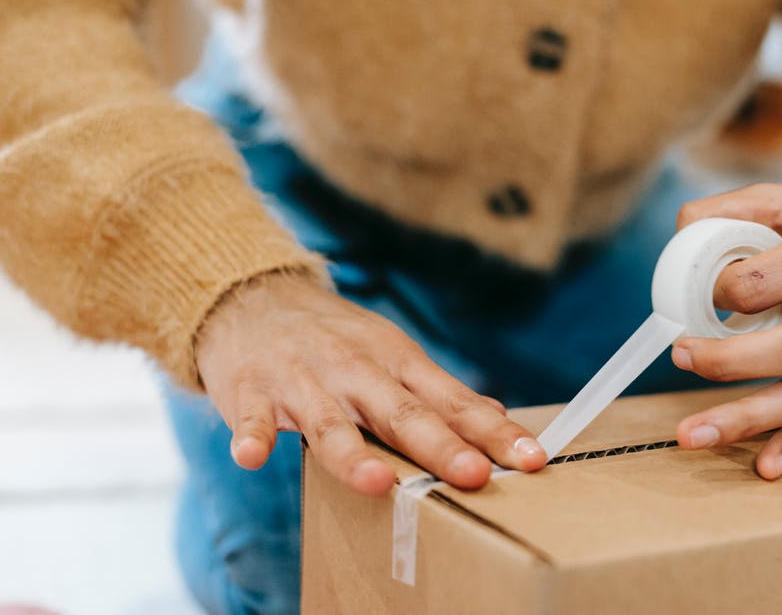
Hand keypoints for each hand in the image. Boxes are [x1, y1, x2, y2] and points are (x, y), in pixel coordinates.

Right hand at [194, 272, 546, 494]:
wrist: (252, 297)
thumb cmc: (333, 338)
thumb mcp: (390, 353)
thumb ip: (436, 392)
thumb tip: (494, 415)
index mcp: (396, 362)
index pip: (453, 401)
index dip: (493, 431)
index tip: (531, 459)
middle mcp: (355, 369)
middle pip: (401, 413)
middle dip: (439, 445)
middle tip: (474, 475)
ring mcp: (301, 380)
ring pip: (330, 422)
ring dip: (353, 453)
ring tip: (379, 483)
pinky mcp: (250, 390)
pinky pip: (251, 417)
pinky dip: (250, 436)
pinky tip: (252, 458)